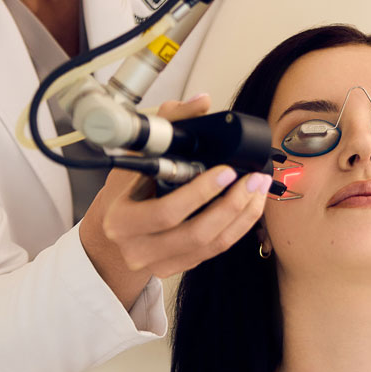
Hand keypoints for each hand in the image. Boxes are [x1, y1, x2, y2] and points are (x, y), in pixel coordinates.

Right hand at [79, 94, 271, 307]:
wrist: (111, 230)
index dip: (200, 192)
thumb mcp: (137, 155)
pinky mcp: (175, 269)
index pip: (166, 211)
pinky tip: (250, 206)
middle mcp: (137, 247)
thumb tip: (200, 102)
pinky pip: (214, 251)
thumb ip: (168, 123)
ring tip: (258, 188)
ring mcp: (157, 263)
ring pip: (210, 245)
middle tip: (253, 178)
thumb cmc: (125, 189)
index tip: (226, 169)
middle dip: (231, 204)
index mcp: (121, 219)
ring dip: (241, 215)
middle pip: (194, 233)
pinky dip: (238, 227)